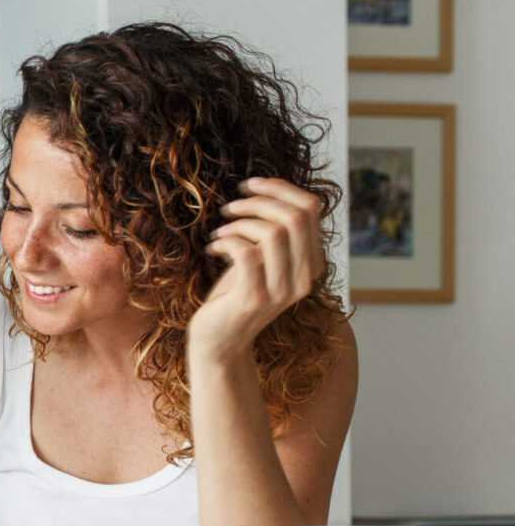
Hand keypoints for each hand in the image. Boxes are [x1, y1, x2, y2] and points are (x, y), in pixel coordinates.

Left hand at [192, 177, 325, 359]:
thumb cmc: (235, 294)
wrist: (219, 340)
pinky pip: (246, 253)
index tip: (250, 184)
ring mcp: (281, 290)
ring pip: (273, 232)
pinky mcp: (253, 298)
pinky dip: (227, 240)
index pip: (312, 209)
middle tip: (230, 208)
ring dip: (239, 223)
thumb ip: (273, 232)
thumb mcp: (260, 258)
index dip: (280, 188)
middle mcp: (304, 277)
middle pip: (296, 216)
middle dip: (259, 201)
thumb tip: (268, 190)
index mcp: (311, 262)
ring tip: (221, 230)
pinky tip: (214, 247)